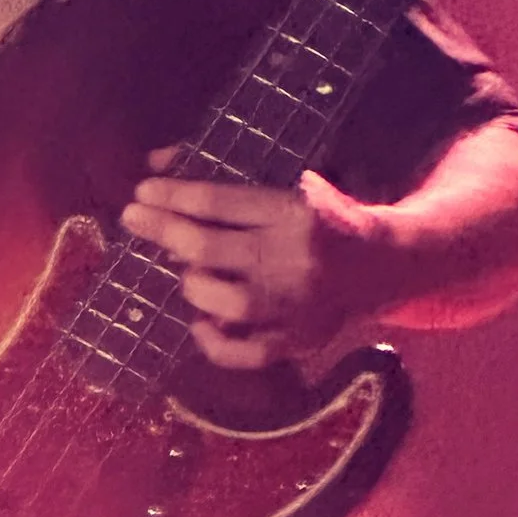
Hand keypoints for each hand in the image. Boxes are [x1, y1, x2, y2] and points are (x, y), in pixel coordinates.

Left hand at [120, 150, 403, 369]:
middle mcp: (295, 259)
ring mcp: (295, 307)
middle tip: (134, 218)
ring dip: (192, 282)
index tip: (142, 191)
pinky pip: (243, 353)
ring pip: (222, 301)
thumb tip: (157, 163)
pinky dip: (212, 341)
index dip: (173, 195)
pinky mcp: (297, 342)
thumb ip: (226, 177)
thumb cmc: (327, 216)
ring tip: (188, 269)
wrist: (383, 264)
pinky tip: (200, 320)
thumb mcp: (288, 184)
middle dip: (163, 230)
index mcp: (296, 212)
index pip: (220, 201)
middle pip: (210, 248)